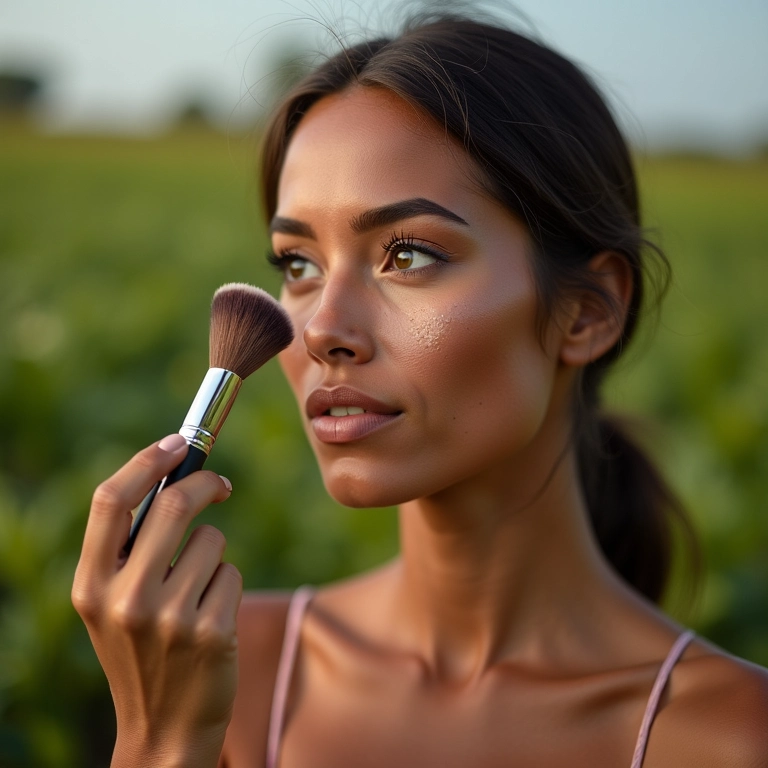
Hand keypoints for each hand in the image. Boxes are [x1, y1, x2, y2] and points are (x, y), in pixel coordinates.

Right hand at [72, 434, 241, 767]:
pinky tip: (210, 620)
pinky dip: (225, 584)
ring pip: (212, 540)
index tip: (177, 442)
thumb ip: (131, 547)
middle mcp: (124, 598)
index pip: (110, 501)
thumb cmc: (142, 650)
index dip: (146, 462)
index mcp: (90, 585)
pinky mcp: (210, 631)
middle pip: (174, 504)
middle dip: (206, 484)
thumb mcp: (113, 604)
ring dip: (213, 554)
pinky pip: (230, 572)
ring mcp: (169, 617)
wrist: (163, 729)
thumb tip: (176, 475)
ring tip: (196, 595)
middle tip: (221, 485)